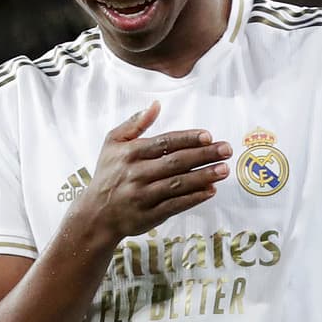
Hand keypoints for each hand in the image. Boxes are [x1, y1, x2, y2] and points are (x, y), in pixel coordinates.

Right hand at [75, 100, 231, 242]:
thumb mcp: (112, 143)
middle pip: (175, 162)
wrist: (95, 215)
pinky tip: (210, 190)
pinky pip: (175, 205)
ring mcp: (143, 196)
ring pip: (178, 184)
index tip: (209, 136)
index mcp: (130, 153)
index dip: (188, 139)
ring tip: (224, 169)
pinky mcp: (148, 215)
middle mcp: (136, 174)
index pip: (164, 142)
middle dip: (203, 155)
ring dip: (203, 176)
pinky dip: (193, 198)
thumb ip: (134, 124)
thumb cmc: (107, 174)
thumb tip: (156, 105)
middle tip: (226, 150)